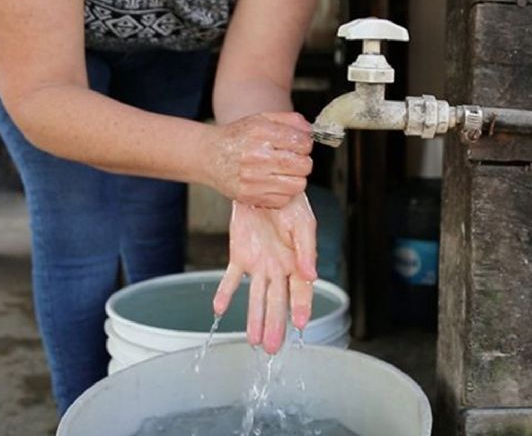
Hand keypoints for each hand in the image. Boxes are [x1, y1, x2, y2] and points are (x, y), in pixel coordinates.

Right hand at [205, 112, 312, 207]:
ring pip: (298, 185)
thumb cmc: (237, 138)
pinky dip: (282, 192)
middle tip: (292, 160)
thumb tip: (310, 131)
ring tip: (283, 172)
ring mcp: (252, 178)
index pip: (302, 142)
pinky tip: (272, 183)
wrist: (208, 156)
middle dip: (303, 162)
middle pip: (303, 165)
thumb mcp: (261, 119)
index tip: (299, 145)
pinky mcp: (250, 196)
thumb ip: (289, 120)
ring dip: (295, 179)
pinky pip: (283, 199)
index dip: (305, 144)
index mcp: (260, 132)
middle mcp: (256, 155)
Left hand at [213, 194, 317, 353]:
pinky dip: (225, 293)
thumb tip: (312, 274)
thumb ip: (307, 250)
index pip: (301, 291)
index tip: (301, 325)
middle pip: (277, 302)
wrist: (264, 183)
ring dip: (254, 318)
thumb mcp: (303, 223)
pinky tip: (219, 310)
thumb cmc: (291, 203)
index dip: (302, 308)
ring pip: (256, 297)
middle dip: (275, 325)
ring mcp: (259, 265)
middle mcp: (280, 268)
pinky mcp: (240, 256)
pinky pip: (232, 278)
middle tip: (271, 348)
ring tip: (253, 340)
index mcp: (299, 262)